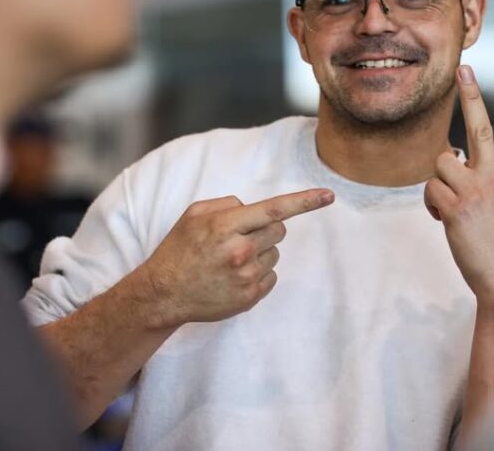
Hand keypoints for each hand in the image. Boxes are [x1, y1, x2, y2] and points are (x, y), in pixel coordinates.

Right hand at [139, 188, 334, 325]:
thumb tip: (252, 209)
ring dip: (260, 252)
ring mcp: (246, 277)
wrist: (163, 293)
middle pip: (279, 230)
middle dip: (266, 230)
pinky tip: (234, 277)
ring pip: (275, 254)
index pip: (274, 209)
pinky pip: (272, 276)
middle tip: (240, 238)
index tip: (329, 195)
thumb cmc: (179, 249)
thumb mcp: (194, 214)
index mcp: (225, 226)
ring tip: (230, 261)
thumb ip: (227, 205)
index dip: (304, 201)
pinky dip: (259, 273)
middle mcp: (239, 251)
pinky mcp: (249, 297)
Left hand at [425, 66, 493, 306]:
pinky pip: (430, 190)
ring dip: (440, 182)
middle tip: (463, 68)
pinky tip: (442, 219)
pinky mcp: (455, 207)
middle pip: (480, 127)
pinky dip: (432, 203)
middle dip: (471, 95)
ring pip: (442, 162)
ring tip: (450, 205)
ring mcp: (476, 191)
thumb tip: (471, 164)